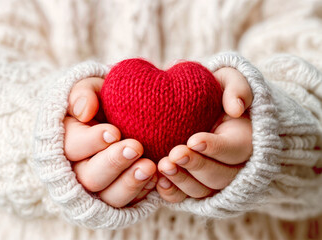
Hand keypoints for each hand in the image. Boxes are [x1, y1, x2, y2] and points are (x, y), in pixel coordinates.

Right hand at [64, 77, 156, 206]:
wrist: (120, 116)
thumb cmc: (102, 101)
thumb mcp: (89, 88)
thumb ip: (82, 93)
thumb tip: (84, 111)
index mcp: (66, 142)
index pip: (72, 147)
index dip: (92, 141)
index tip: (114, 132)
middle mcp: (77, 170)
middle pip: (89, 177)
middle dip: (113, 163)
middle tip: (136, 147)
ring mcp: (98, 188)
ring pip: (108, 196)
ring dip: (129, 183)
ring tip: (150, 167)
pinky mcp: (118, 196)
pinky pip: (128, 204)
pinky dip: (142, 193)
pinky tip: (156, 178)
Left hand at [157, 67, 253, 201]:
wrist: (200, 105)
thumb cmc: (214, 90)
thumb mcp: (229, 78)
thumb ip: (237, 86)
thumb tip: (236, 108)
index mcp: (245, 139)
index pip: (235, 149)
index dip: (215, 148)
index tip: (194, 139)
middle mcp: (233, 165)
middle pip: (220, 175)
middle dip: (196, 167)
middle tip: (174, 155)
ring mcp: (213, 179)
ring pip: (203, 190)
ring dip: (182, 181)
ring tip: (163, 166)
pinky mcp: (194, 186)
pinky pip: (186, 198)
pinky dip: (173, 193)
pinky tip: (158, 181)